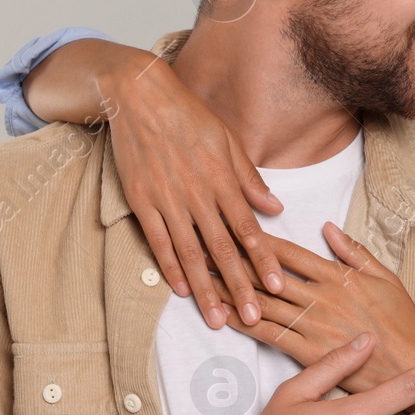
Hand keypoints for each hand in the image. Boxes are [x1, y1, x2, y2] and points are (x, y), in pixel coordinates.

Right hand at [93, 45, 286, 327]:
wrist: (138, 95)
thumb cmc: (188, 115)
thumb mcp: (228, 139)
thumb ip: (250, 178)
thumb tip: (275, 207)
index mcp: (223, 179)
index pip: (248, 228)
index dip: (263, 260)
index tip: (277, 286)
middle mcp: (197, 194)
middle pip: (222, 249)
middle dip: (239, 287)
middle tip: (252, 319)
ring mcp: (168, 199)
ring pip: (191, 253)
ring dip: (206, 289)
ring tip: (218, 319)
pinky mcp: (142, 201)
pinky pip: (158, 241)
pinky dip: (170, 267)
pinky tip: (181, 290)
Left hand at [210, 222, 414, 393]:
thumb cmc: (404, 324)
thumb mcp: (387, 279)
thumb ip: (354, 252)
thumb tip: (328, 227)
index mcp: (339, 276)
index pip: (289, 253)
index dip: (256, 240)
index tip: (230, 227)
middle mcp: (321, 298)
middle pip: (267, 275)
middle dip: (231, 259)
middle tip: (200, 246)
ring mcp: (314, 326)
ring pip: (263, 303)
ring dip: (230, 290)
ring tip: (201, 278)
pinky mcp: (310, 353)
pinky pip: (270, 336)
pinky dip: (245, 324)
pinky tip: (223, 316)